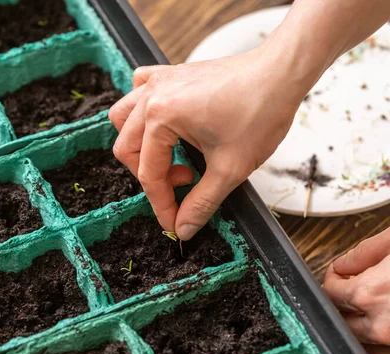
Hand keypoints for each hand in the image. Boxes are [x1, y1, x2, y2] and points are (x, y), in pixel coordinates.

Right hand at [109, 46, 305, 239]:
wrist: (281, 73)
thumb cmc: (260, 112)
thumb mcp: (230, 169)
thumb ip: (201, 203)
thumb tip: (182, 227)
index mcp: (161, 117)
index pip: (149, 173)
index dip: (162, 205)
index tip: (175, 223)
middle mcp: (151, 96)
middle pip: (129, 149)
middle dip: (152, 177)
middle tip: (185, 183)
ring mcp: (158, 81)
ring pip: (124, 119)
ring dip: (139, 145)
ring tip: (168, 156)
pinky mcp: (169, 74)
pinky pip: (137, 91)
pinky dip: (142, 111)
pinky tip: (162, 123)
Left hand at [323, 228, 389, 353]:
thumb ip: (366, 252)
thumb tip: (343, 265)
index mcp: (370, 293)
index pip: (328, 293)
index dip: (332, 280)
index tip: (341, 275)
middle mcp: (379, 324)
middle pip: (339, 320)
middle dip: (339, 305)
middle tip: (350, 292)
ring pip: (359, 342)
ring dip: (356, 327)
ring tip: (365, 308)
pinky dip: (376, 344)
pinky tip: (381, 323)